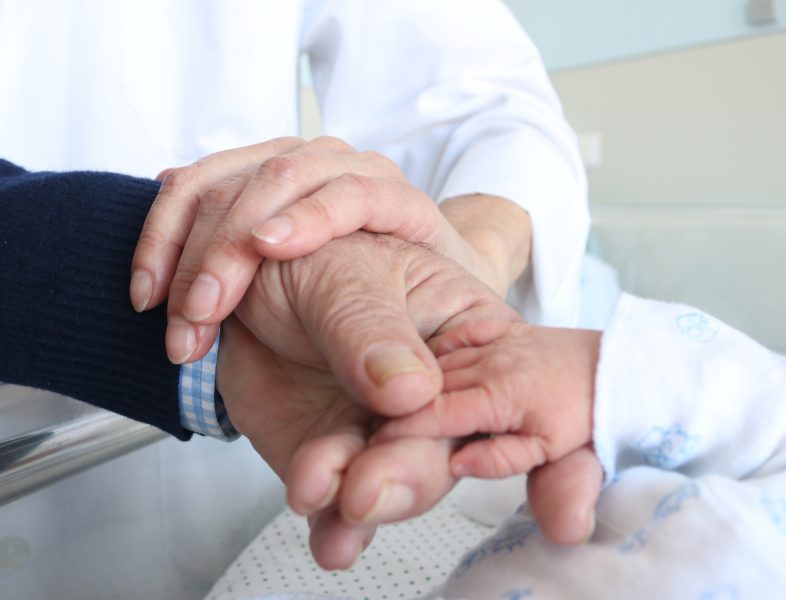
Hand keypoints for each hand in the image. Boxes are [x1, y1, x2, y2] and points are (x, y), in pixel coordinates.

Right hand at [129, 136, 526, 364]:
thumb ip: (413, 350)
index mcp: (395, 199)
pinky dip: (165, 230)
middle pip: (281, 180)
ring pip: (229, 177)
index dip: (315, 216)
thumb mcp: (430, 324)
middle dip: (227, 245)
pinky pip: (195, 185)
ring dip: (183, 242)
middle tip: (198, 311)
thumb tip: (408, 392)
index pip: (358, 191)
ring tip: (159, 306)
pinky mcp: (246, 177)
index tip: (268, 248)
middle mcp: (342, 170)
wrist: (400, 278)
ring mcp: (290, 168)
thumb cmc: (418, 302)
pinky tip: (151, 278)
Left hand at [225, 233, 600, 562]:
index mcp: (467, 336)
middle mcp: (437, 396)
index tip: (446, 441)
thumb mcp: (345, 273)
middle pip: (448, 448)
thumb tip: (414, 390)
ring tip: (338, 506)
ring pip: (394, 482)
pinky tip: (330, 539)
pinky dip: (332, 523)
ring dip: (367, 502)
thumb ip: (372, 329)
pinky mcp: (339, 460)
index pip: (498, 388)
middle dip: (413, 475)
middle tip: (369, 488)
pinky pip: (340, 502)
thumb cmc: (315, 255)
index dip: (484, 423)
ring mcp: (386, 432)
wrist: (245, 283)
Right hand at [375, 320, 600, 478]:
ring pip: (434, 360)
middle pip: (424, 386)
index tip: (370, 450)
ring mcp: (491, 341)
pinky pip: (453, 334)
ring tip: (379, 405)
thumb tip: (456, 464)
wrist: (617, 366)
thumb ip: (501, 458)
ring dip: (407, 381)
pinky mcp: (495, 328)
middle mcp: (489, 361)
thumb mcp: (551, 448)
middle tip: (364, 437)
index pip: (432, 414)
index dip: (396, 433)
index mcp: (498, 394)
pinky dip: (432, 349)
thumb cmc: (587, 409)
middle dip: (389, 410)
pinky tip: (419, 365)